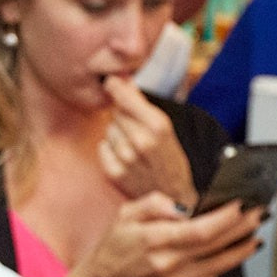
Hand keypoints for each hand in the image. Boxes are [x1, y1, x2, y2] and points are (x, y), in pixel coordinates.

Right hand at [56, 194, 261, 276]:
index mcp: (153, 240)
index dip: (225, 219)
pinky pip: (204, 275)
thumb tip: (185, 207)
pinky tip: (231, 250)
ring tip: (256, 235)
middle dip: (241, 228)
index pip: (200, 230)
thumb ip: (154, 203)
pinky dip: (220, 262)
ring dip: (241, 249)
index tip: (242, 205)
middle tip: (260, 213)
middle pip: (215, 245)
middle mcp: (167, 265)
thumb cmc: (114, 245)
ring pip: (218, 265)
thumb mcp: (125, 213)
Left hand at [98, 75, 195, 206]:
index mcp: (159, 127)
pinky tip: (125, 158)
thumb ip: (141, 105)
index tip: (111, 81)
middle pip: (116, 113)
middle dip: (122, 116)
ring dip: (117, 134)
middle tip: (137, 129)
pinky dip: (109, 150)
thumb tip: (121, 80)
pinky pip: (103, 148)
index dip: (117, 87)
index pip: (126, 98)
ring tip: (134, 147)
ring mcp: (127, 159)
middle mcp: (142, 142)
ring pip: (109, 130)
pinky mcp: (115, 173)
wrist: (173, 196)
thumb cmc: (170, 158)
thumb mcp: (165, 129)